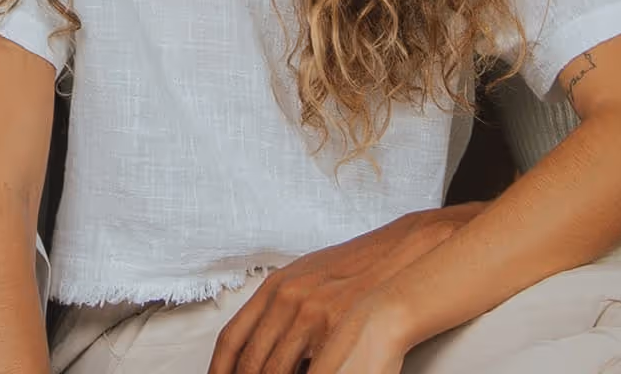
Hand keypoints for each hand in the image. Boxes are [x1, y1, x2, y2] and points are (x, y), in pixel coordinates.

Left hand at [207, 215, 450, 373]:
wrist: (399, 258)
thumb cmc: (354, 272)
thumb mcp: (307, 279)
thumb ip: (279, 309)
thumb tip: (257, 346)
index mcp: (276, 288)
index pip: (233, 339)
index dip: (220, 370)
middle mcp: (289, 300)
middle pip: (253, 362)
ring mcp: (313, 316)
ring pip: (276, 371)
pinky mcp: (337, 331)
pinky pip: (310, 370)